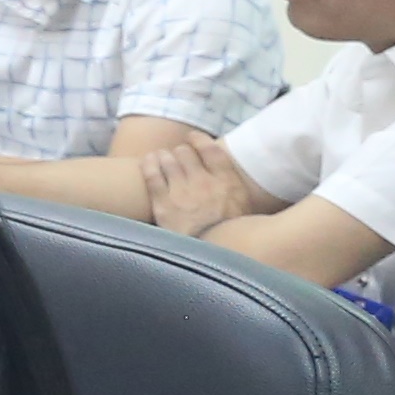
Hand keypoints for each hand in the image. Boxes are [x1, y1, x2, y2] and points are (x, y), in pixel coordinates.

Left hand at [144, 130, 260, 237]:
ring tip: (161, 156)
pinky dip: (149, 164)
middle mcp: (204, 182)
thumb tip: (236, 185)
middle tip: (177, 155)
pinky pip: (152, 174)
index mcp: (228, 183)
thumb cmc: (230, 236)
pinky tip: (148, 160)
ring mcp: (182, 192)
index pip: (212, 150)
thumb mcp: (246, 213)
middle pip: (185, 153)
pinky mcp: (162, 203)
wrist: (210, 256)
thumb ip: (239, 194)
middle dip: (180, 151)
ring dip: (163, 156)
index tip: (192, 138)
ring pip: (168, 160)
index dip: (199, 140)